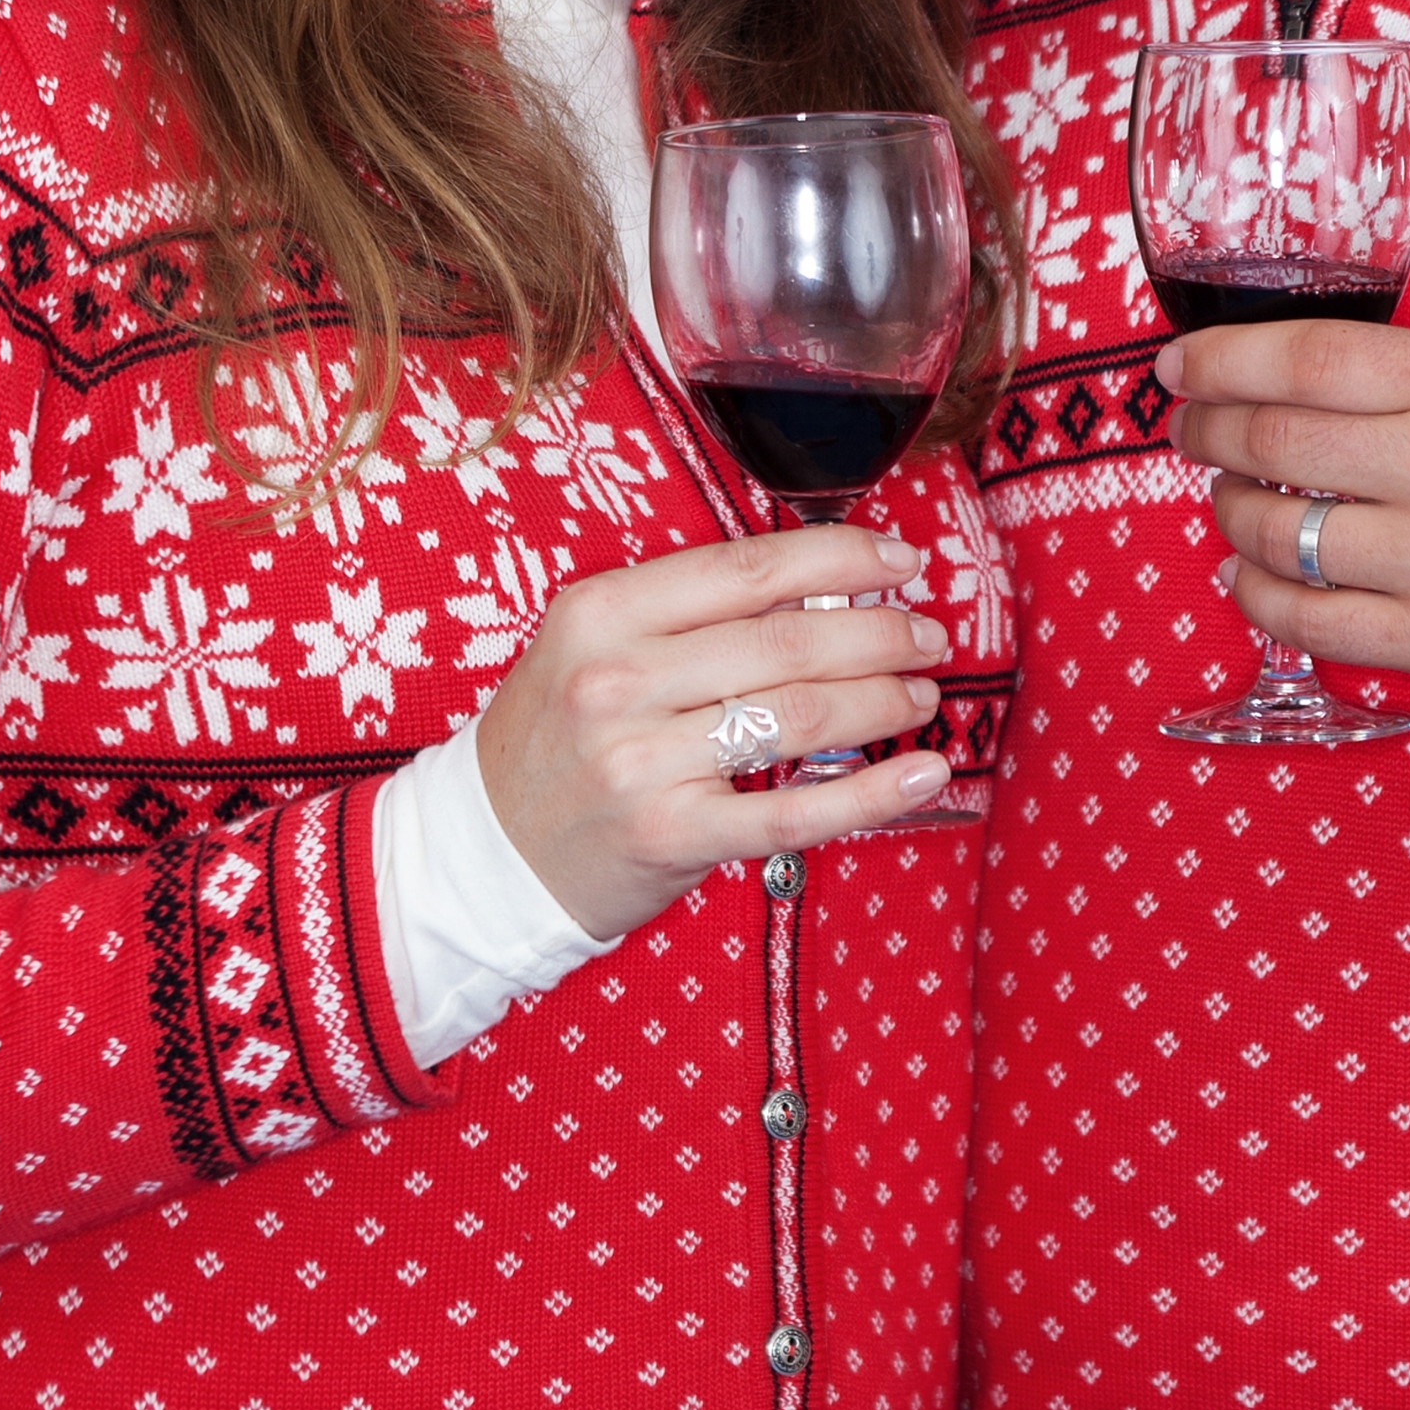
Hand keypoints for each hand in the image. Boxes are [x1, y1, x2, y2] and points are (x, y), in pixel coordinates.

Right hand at [469, 523, 952, 939]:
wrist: (484, 852)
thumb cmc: (559, 739)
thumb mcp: (593, 646)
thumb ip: (689, 614)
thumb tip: (824, 586)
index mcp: (603, 612)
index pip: (748, 568)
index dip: (841, 558)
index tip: (899, 560)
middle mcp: (618, 680)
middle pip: (788, 641)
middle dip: (879, 632)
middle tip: (925, 634)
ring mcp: (642, 762)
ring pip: (800, 716)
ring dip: (882, 700)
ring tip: (920, 693)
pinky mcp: (669, 836)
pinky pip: (792, 812)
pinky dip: (873, 794)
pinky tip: (925, 774)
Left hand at [1170, 323, 1409, 691]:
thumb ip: (1404, 365)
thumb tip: (1283, 369)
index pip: (1306, 361)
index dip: (1224, 360)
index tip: (1180, 366)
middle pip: (1278, 442)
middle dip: (1210, 430)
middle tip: (1191, 426)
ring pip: (1280, 534)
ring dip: (1230, 511)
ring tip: (1230, 496)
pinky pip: (1310, 624)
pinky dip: (1255, 596)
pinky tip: (1245, 572)